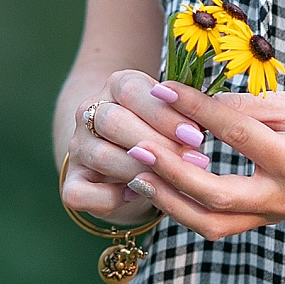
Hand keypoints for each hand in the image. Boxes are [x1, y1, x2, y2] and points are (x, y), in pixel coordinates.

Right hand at [63, 70, 212, 223]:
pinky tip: (138, 195)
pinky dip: (110, 198)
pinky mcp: (72, 182)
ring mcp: (78, 148)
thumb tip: (212, 117)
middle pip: (113, 120)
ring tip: (173, 180)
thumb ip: (188, 114)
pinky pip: (80, 192)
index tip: (196, 135)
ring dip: (139, 170)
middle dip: (155, 143)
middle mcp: (90, 112)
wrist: (126, 158)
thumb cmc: (162, 131)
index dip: (163, 113)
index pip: (132, 90)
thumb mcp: (176, 115)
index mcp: (117, 85)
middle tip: (192, 161)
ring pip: (100, 155)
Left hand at [113, 82, 284, 239]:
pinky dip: (185, 207)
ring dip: (170, 201)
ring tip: (138, 173)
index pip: (236, 133)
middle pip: (216, 197)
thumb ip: (245, 106)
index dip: (196, 109)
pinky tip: (160, 185)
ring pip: (211, 223)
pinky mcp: (264, 218)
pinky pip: (217, 223)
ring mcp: (275, 214)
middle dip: (171, 174)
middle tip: (137, 149)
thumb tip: (192, 101)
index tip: (163, 88)